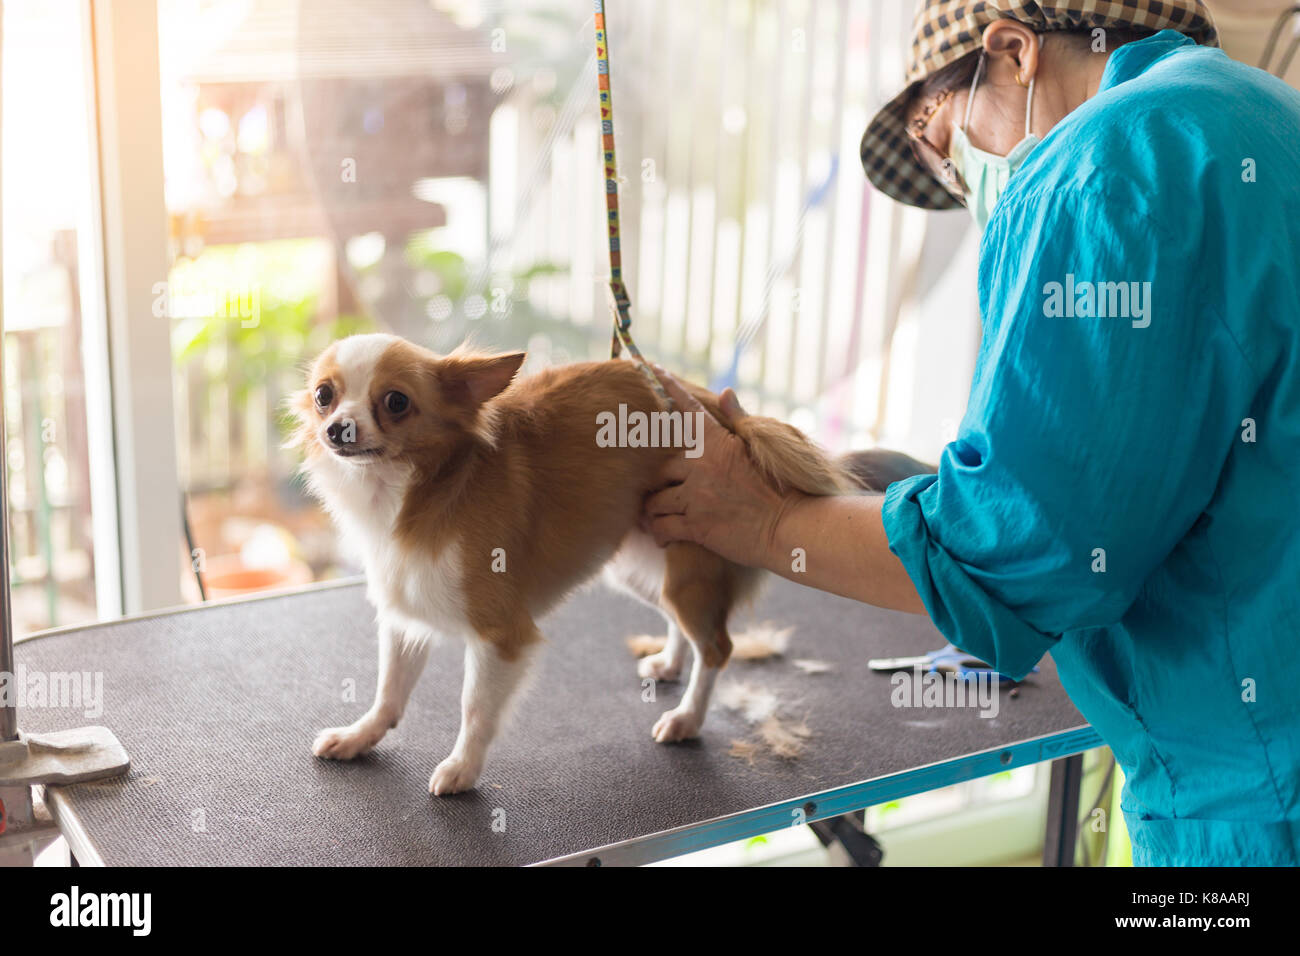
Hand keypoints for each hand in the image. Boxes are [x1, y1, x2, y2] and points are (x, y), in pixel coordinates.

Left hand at [641, 369, 800, 567]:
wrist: (794, 527)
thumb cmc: (786, 488)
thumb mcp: (764, 448)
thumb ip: (738, 421)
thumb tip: (724, 392)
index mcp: (719, 443)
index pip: (687, 410)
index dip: (668, 388)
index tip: (653, 370)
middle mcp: (702, 466)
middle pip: (660, 466)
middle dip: (659, 479)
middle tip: (658, 486)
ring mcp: (696, 497)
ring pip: (654, 500)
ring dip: (652, 509)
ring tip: (654, 515)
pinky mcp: (696, 527)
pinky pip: (660, 526)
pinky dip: (657, 531)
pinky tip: (661, 536)